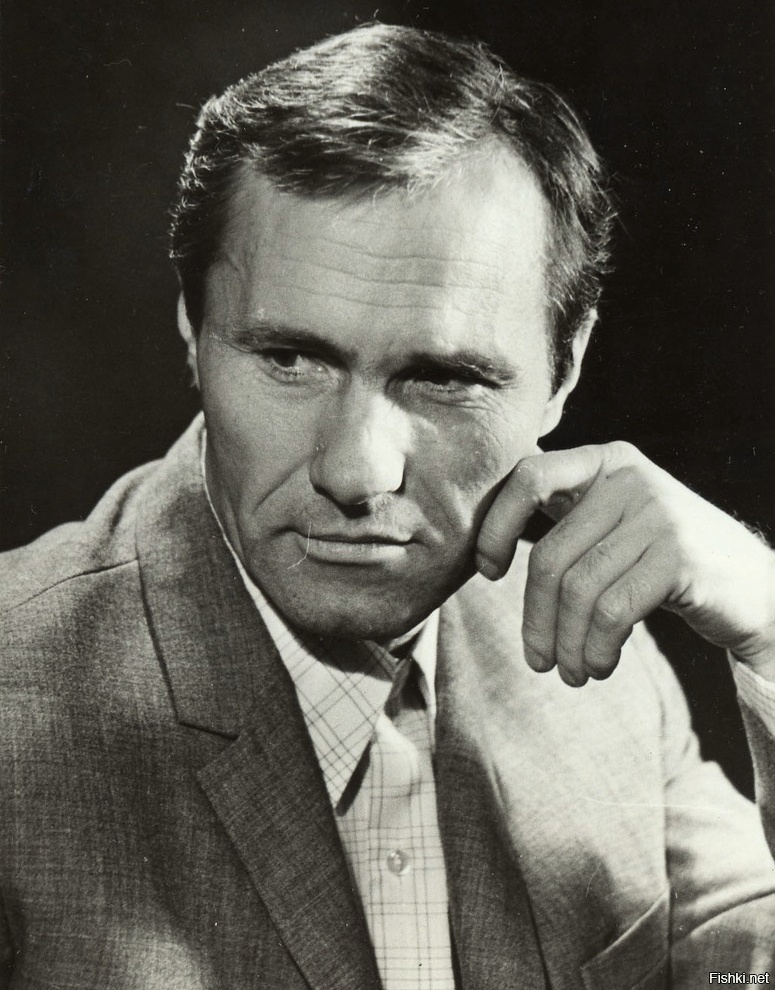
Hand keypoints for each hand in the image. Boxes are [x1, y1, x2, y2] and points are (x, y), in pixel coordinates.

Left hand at [475, 442, 774, 685]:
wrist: (755, 588)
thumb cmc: (664, 564)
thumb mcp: (614, 527)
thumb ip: (566, 523)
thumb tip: (484, 551)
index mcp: (605, 462)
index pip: (530, 475)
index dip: (496, 525)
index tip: (488, 572)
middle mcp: (630, 478)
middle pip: (551, 553)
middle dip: (536, 618)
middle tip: (538, 660)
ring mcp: (658, 514)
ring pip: (578, 589)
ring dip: (567, 643)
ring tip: (572, 672)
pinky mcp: (678, 556)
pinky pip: (612, 610)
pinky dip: (597, 648)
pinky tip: (600, 666)